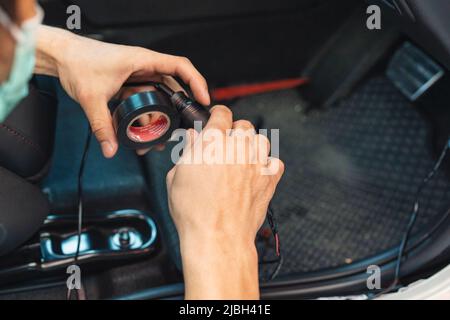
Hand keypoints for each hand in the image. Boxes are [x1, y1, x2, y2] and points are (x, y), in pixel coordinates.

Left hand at [35, 25, 209, 157]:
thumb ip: (102, 126)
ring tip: (157, 138)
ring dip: (160, 117)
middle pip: (173, 87)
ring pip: (159, 97)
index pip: (180, 66)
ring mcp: (138, 76)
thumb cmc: (78, 63)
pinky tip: (142, 131)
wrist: (61, 57)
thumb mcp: (92, 97)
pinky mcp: (130, 84)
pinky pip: (145, 101)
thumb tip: (111, 148)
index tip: (204, 99)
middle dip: (179, 109)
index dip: (196, 82)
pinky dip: (146, 116)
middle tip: (183, 128)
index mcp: (142, 60)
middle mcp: (144, 67)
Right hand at [166, 105, 283, 298]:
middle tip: (225, 145)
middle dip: (234, 131)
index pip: (222, 113)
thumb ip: (187, 152)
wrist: (218, 236)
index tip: (216, 119)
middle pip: (243, 125)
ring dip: (251, 145)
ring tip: (241, 159)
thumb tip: (193, 140)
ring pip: (261, 140)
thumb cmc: (195, 212)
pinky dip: (266, 165)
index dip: (217, 115)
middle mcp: (237, 147)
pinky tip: (254, 174)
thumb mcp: (176, 177)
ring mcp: (256, 162)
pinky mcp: (269, 179)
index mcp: (212, 142)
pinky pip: (275, 162)